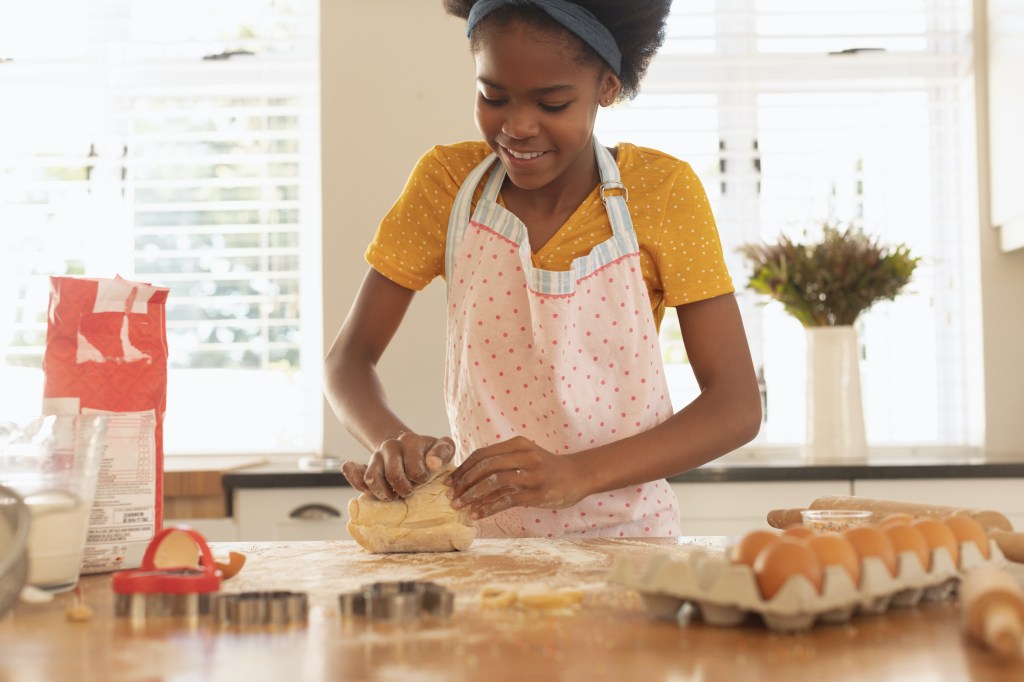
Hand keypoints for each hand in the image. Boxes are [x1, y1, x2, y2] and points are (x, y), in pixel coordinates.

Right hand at [342, 431, 454, 500]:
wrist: (408, 446)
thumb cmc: (429, 452)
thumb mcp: (443, 448)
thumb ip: (443, 452)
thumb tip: (432, 464)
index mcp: (410, 441)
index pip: (416, 471)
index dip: (422, 480)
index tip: (425, 478)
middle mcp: (391, 446)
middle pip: (394, 477)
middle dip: (405, 490)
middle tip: (411, 490)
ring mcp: (377, 456)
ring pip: (373, 479)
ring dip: (386, 493)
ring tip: (396, 494)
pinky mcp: (367, 465)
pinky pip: (358, 477)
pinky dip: (359, 485)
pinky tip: (371, 492)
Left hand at [446, 436, 587, 519]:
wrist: (578, 475)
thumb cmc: (546, 467)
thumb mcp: (525, 456)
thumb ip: (502, 462)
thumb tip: (468, 478)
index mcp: (518, 444)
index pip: (482, 454)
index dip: (463, 468)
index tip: (449, 481)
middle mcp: (525, 455)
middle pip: (485, 466)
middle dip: (464, 482)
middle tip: (450, 496)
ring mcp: (532, 474)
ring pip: (494, 482)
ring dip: (472, 495)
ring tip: (459, 507)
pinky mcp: (538, 493)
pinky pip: (508, 500)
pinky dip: (489, 507)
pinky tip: (477, 514)